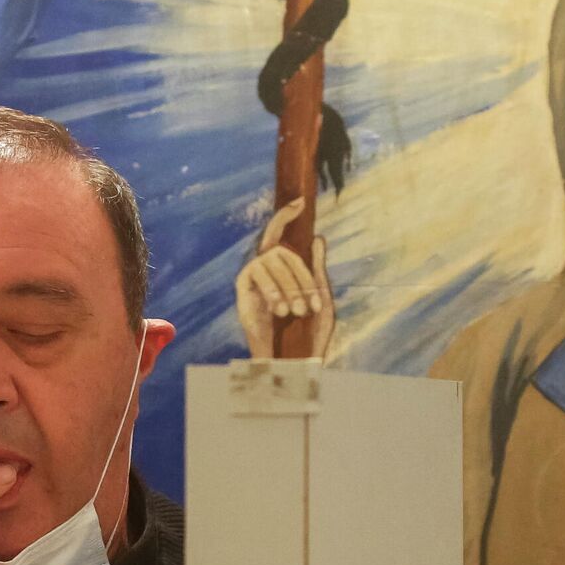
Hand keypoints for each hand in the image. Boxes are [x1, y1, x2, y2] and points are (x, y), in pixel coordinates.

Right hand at [235, 197, 333, 359]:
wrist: (294, 362)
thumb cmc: (310, 334)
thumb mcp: (321, 299)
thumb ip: (317, 269)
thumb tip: (316, 237)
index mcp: (286, 270)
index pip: (281, 236)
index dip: (286, 216)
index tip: (301, 202)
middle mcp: (267, 270)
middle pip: (281, 251)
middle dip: (300, 276)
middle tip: (309, 305)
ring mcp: (253, 280)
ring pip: (270, 262)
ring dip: (288, 287)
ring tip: (296, 312)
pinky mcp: (242, 293)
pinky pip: (254, 274)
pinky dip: (271, 290)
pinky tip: (279, 310)